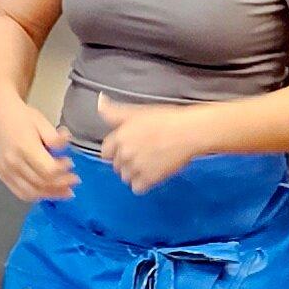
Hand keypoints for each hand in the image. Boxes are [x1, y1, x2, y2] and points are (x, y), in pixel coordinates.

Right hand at [0, 93, 78, 203]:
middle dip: (61, 185)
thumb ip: (55, 138)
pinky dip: (36, 196)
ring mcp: (6, 171)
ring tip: (65, 192)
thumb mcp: (42, 121)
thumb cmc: (22, 117)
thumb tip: (67, 144)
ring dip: (51, 195)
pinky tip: (48, 193)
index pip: (48, 170)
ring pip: (31, 192)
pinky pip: (20, 193)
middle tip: (74, 181)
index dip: (63, 171)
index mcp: (25, 148)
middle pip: (41, 183)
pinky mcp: (2, 175)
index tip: (71, 163)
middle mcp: (13, 163)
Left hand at [93, 96, 212, 194]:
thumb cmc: (165, 119)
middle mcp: (124, 154)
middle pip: (116, 166)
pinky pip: (137, 188)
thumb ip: (114, 111)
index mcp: (120, 137)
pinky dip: (143, 184)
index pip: (106, 152)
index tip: (127, 148)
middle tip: (141, 155)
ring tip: (148, 165)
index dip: (115, 150)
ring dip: (134, 174)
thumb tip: (99, 100)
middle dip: (125, 162)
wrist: (188, 132)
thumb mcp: (137, 111)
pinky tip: (152, 174)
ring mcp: (136, 168)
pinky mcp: (149, 179)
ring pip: (125, 177)